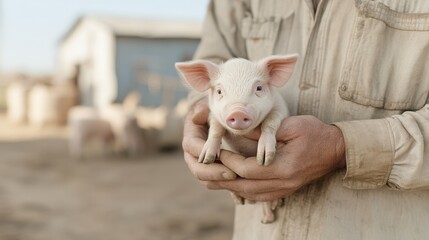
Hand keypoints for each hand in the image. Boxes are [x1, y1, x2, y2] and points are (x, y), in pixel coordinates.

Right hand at [182, 98, 236, 181]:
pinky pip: (217, 184)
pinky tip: (243, 185)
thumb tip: (197, 115)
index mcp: (190, 138)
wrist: (215, 121)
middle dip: (214, 173)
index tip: (220, 155)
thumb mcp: (209, 108)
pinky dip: (228, 186)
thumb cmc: (213, 112)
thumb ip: (205, 111)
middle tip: (233, 174)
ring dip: (222, 182)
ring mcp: (201, 166)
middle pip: (197, 169)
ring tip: (240, 181)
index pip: (193, 148)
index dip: (206, 153)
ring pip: (206, 180)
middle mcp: (192, 155)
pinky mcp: (212, 173)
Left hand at [205, 115, 345, 200]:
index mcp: (284, 167)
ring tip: (216, 175)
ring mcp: (284, 189)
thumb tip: (240, 128)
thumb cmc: (315, 133)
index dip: (229, 161)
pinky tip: (234, 182)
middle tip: (211, 165)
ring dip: (231, 186)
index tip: (218, 150)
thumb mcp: (290, 125)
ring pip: (250, 194)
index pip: (247, 169)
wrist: (336, 149)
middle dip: (225, 176)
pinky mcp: (285, 190)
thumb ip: (264, 130)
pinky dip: (244, 190)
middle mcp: (283, 183)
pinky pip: (259, 196)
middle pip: (245, 186)